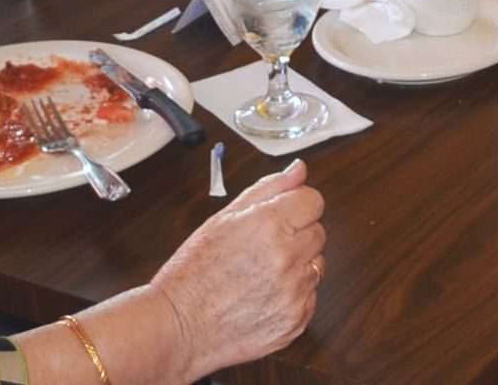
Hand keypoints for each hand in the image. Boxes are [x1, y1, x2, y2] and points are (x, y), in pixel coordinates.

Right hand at [152, 159, 326, 377]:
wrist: (179, 327)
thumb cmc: (193, 273)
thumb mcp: (223, 218)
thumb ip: (268, 189)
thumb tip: (299, 169)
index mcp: (269, 225)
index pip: (313, 201)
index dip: (296, 206)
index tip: (281, 216)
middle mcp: (287, 257)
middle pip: (318, 232)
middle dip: (296, 235)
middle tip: (262, 249)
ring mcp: (294, 292)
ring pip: (316, 265)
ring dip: (297, 266)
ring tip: (260, 275)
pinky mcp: (296, 321)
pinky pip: (310, 298)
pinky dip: (294, 296)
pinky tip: (263, 297)